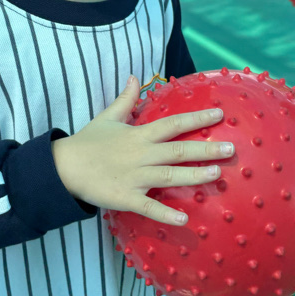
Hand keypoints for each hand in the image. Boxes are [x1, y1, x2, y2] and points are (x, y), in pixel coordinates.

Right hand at [52, 75, 234, 225]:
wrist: (63, 168)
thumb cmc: (87, 142)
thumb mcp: (107, 117)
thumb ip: (126, 99)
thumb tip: (135, 76)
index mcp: (139, 135)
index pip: (173, 124)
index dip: (197, 119)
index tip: (219, 114)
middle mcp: (141, 154)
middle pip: (178, 150)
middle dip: (205, 149)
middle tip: (231, 148)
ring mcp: (135, 177)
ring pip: (170, 176)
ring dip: (194, 176)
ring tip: (217, 174)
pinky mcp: (126, 197)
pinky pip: (149, 207)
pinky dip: (166, 214)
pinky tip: (185, 219)